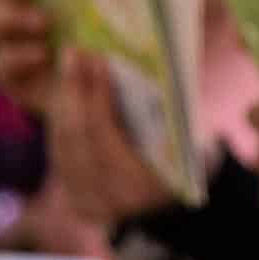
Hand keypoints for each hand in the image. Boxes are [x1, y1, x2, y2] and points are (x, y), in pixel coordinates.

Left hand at [47, 53, 176, 222]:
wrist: (186, 204)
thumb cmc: (197, 161)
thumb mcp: (193, 138)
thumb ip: (167, 113)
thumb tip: (131, 67)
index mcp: (142, 188)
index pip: (104, 135)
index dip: (97, 95)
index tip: (97, 60)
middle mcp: (110, 202)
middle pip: (78, 138)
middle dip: (75, 91)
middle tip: (74, 54)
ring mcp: (90, 205)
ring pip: (64, 144)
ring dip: (64, 102)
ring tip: (70, 67)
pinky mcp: (78, 202)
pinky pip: (61, 155)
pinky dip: (62, 123)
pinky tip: (68, 95)